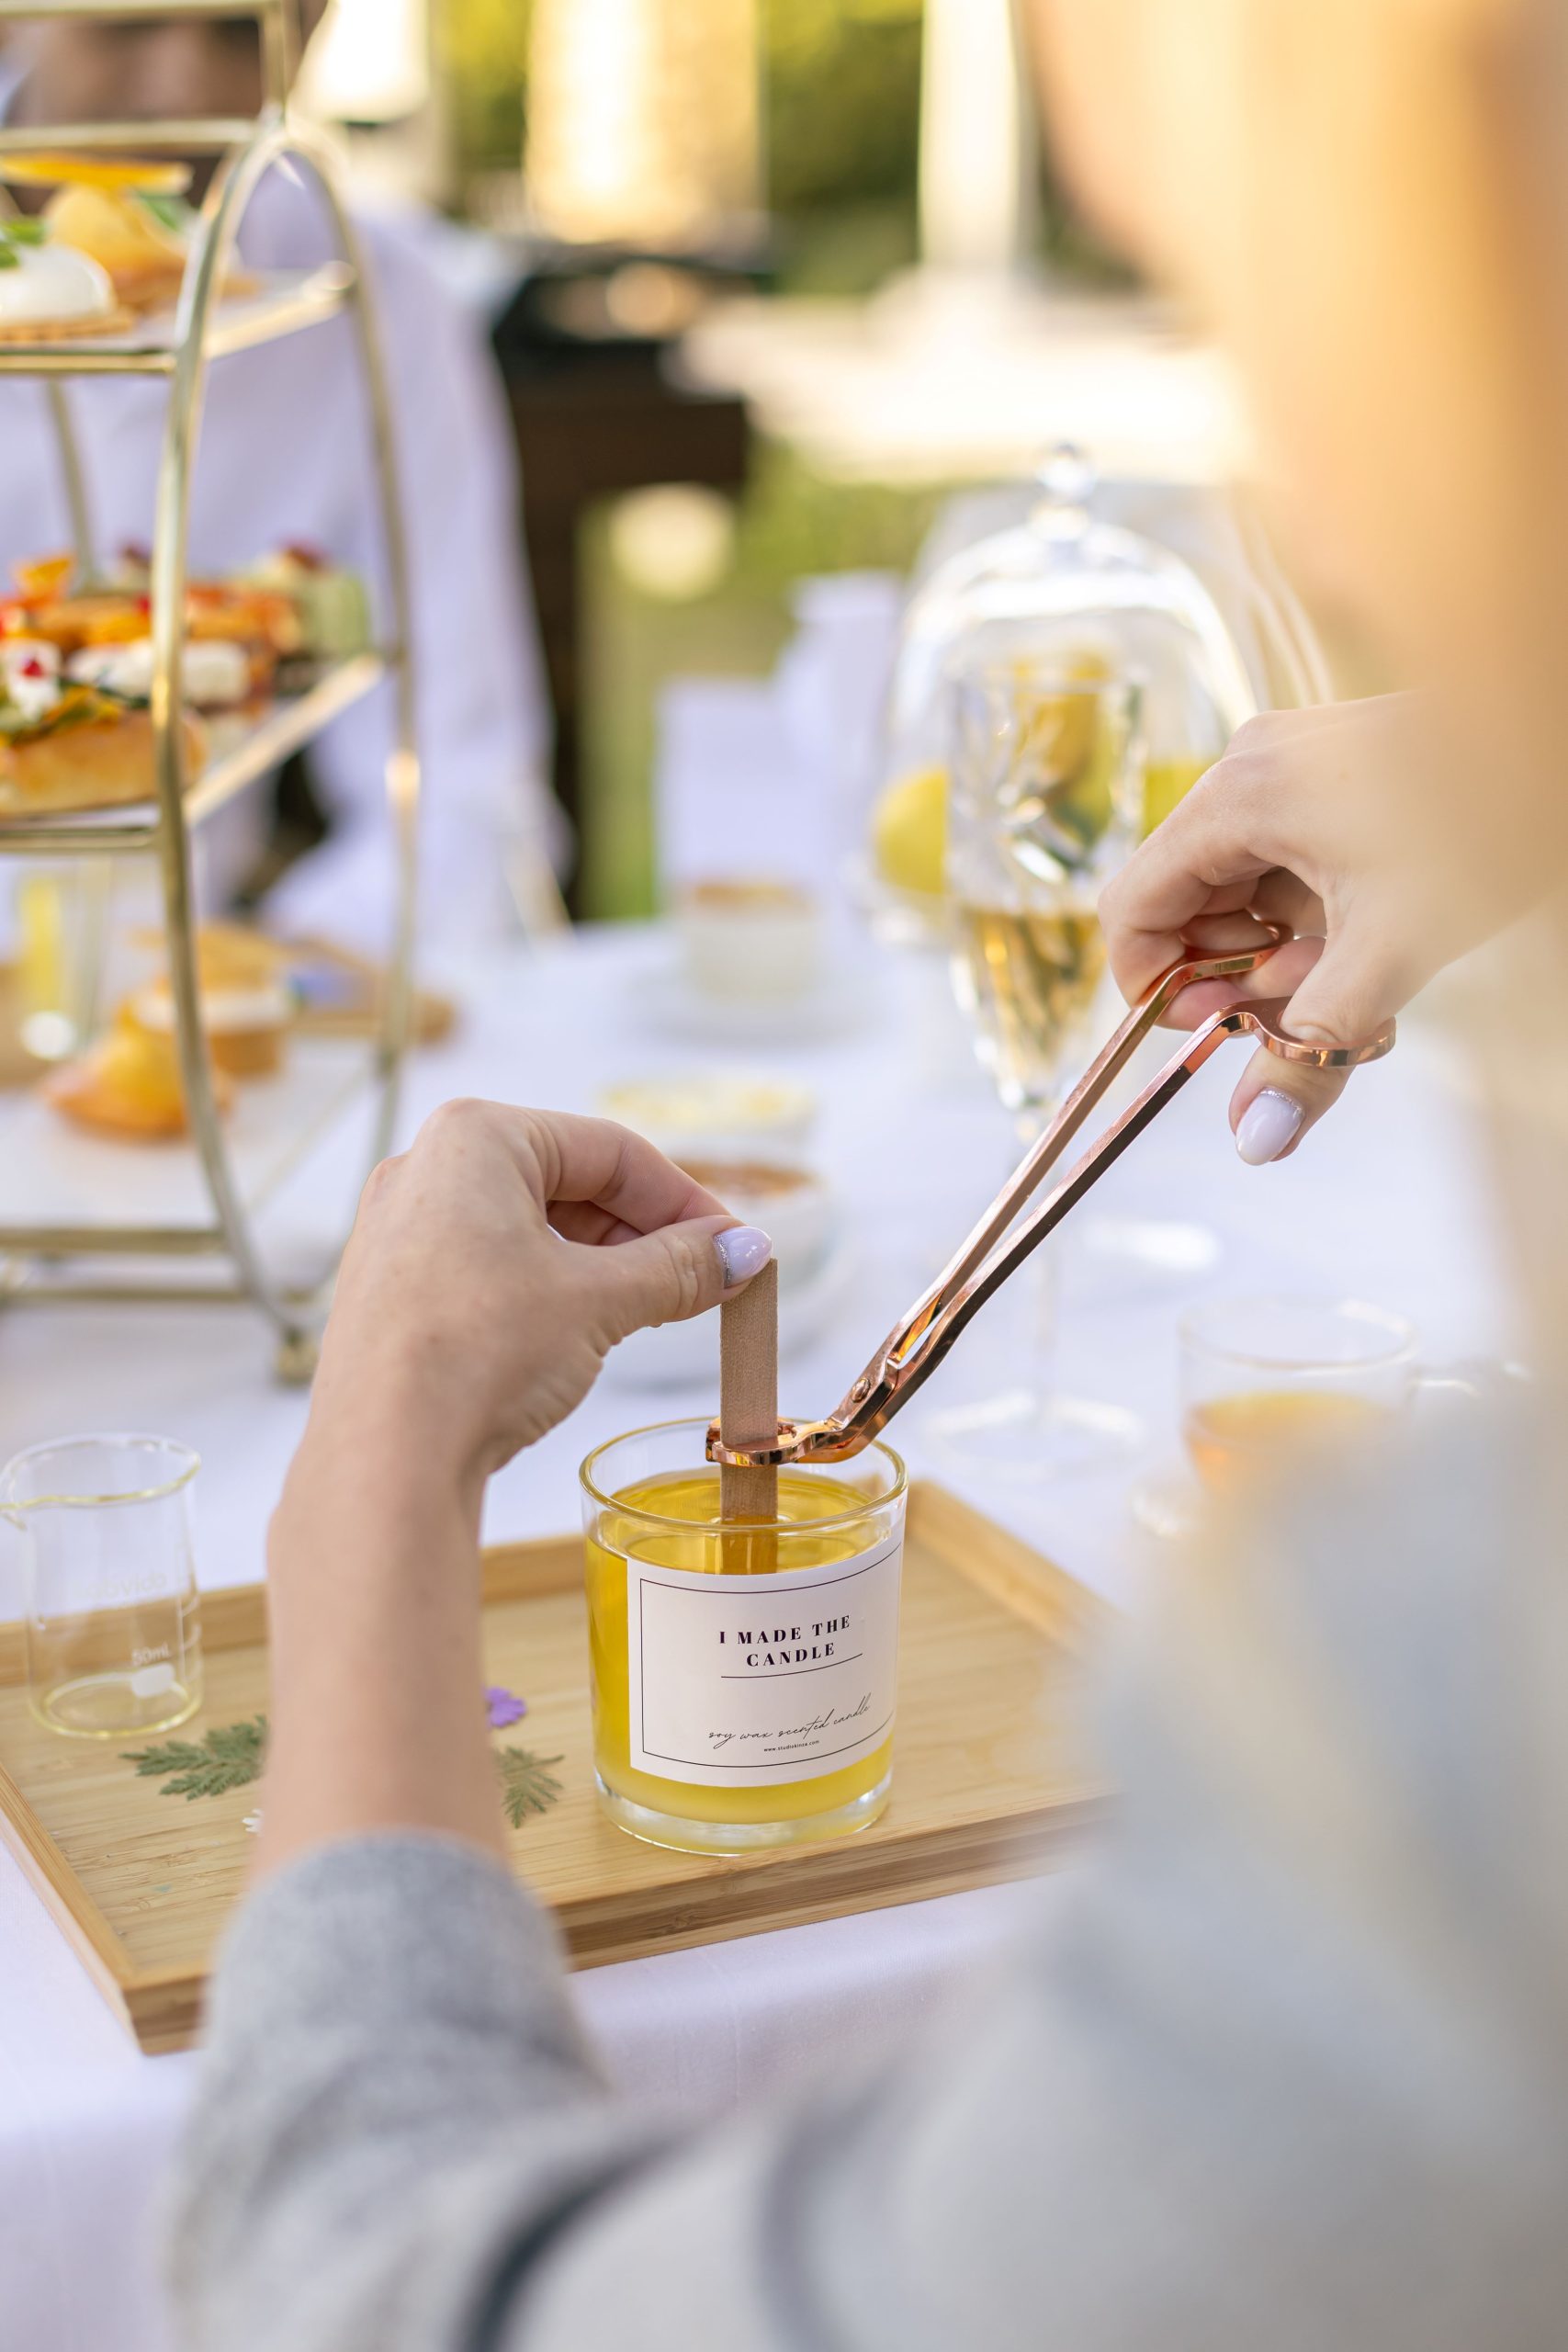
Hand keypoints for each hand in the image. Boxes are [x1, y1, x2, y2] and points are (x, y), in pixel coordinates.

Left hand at [305, 1100, 769, 1502]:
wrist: (382, 1458)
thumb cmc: (477, 1353)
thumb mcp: (600, 1301)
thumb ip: (680, 1267)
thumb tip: (746, 1252)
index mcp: (475, 1137)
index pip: (611, 1150)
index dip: (685, 1200)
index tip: (733, 1245)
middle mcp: (425, 1168)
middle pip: (568, 1183)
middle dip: (643, 1234)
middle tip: (704, 1281)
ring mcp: (400, 1230)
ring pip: (528, 1228)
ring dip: (600, 1266)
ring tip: (653, 1312)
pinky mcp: (391, 1289)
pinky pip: (488, 1267)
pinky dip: (548, 1291)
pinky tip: (583, 1336)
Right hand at [1099, 695, 1494, 1161]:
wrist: (1566, 749)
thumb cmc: (1490, 823)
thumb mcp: (1392, 952)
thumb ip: (1311, 1049)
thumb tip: (1256, 1140)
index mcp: (1238, 799)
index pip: (1132, 906)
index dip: (1152, 987)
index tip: (1204, 1032)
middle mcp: (1248, 771)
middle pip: (1182, 896)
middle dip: (1226, 971)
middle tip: (1287, 1012)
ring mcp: (1289, 766)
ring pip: (1236, 882)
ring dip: (1269, 948)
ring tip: (1336, 975)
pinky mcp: (1327, 773)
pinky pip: (1281, 858)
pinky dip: (1303, 913)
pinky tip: (1359, 937)